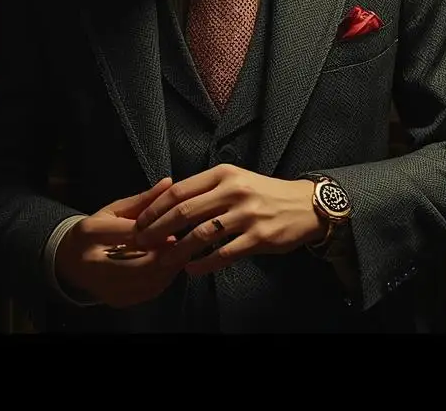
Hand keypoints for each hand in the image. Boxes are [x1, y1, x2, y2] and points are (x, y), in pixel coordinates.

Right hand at [54, 178, 191, 307]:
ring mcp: (103, 285)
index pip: (133, 233)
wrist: (71, 260)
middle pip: (142, 262)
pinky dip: (163, 281)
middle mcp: (94, 262)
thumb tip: (169, 183)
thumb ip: (143, 200)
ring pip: (148, 280)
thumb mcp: (114, 210)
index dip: (158, 230)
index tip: (174, 226)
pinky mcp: (114, 300)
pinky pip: (147, 293)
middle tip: (180, 242)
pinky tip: (168, 268)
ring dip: (169, 268)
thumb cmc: (97, 230)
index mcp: (91, 232)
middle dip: (166, 253)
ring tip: (178, 254)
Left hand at [129, 164, 323, 276]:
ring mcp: (247, 215)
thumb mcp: (237, 181)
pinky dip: (203, 264)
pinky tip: (191, 270)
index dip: (155, 209)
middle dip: (158, 230)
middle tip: (142, 244)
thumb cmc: (265, 194)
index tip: (140, 223)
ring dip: (177, 251)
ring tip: (163, 262)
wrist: (305, 206)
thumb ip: (207, 189)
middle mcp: (234, 191)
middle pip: (184, 212)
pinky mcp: (258, 237)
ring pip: (201, 235)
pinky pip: (223, 253)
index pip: (179, 191)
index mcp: (224, 175)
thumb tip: (169, 203)